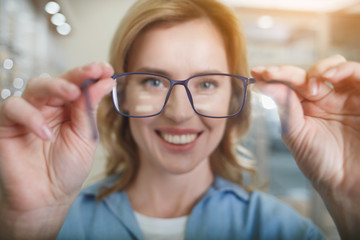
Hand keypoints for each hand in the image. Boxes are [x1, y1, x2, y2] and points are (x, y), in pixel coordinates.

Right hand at [0, 62, 113, 236]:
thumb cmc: (68, 168)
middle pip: (58, 81)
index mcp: (69, 109)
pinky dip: (30, 117)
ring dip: (55, 86)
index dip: (91, 74)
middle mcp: (48, 107)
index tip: (106, 68)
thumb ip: (89, 109)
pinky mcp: (7, 125)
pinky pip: (13, 108)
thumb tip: (105, 82)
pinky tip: (46, 133)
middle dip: (77, 74)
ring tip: (72, 94)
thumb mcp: (85, 137)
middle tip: (93, 72)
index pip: (78, 84)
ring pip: (35, 87)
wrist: (48, 198)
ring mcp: (28, 114)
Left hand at [251, 55, 359, 236]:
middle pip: (308, 72)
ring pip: (335, 67)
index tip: (256, 73)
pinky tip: (328, 76)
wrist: (347, 185)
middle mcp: (326, 98)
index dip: (274, 75)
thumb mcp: (295, 134)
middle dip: (289, 72)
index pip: (290, 84)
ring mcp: (347, 97)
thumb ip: (284, 107)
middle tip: (273, 76)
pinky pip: (357, 75)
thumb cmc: (321, 163)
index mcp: (306, 107)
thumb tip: (261, 85)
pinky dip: (343, 69)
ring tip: (308, 83)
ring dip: (318, 68)